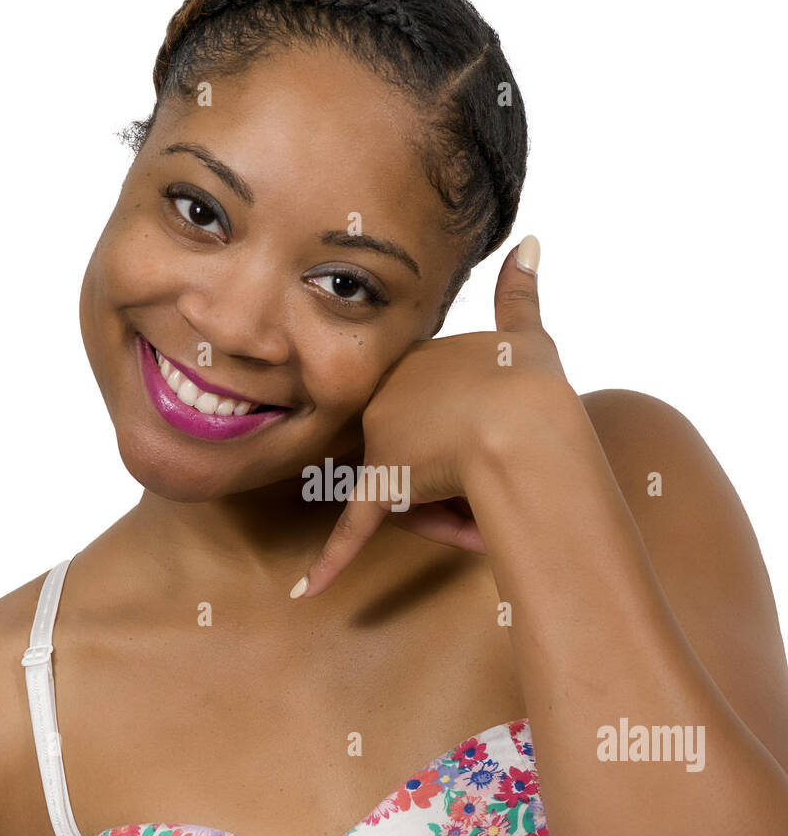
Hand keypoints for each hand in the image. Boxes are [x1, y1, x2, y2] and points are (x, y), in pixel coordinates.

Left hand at [290, 235, 569, 598]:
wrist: (526, 430)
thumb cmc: (533, 390)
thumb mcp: (528, 335)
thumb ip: (521, 293)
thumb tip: (530, 242)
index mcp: (417, 364)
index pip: (437, 411)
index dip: (475, 437)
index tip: (501, 446)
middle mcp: (389, 397)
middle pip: (421, 453)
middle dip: (460, 482)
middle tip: (495, 488)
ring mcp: (382, 442)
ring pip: (413, 490)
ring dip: (449, 516)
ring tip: (482, 521)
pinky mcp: (381, 488)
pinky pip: (352, 532)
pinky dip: (329, 564)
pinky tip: (302, 592)